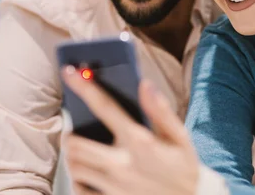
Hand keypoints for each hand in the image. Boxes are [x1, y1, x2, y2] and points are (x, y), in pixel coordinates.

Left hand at [62, 66, 199, 194]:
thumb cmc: (184, 168)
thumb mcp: (180, 137)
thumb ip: (161, 110)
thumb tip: (144, 84)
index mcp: (140, 141)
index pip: (105, 107)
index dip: (84, 86)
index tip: (69, 72)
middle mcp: (123, 164)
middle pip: (76, 143)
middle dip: (71, 133)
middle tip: (76, 131)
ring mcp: (114, 186)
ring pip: (74, 166)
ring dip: (73, 156)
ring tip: (83, 151)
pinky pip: (79, 191)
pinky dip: (78, 181)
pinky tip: (89, 175)